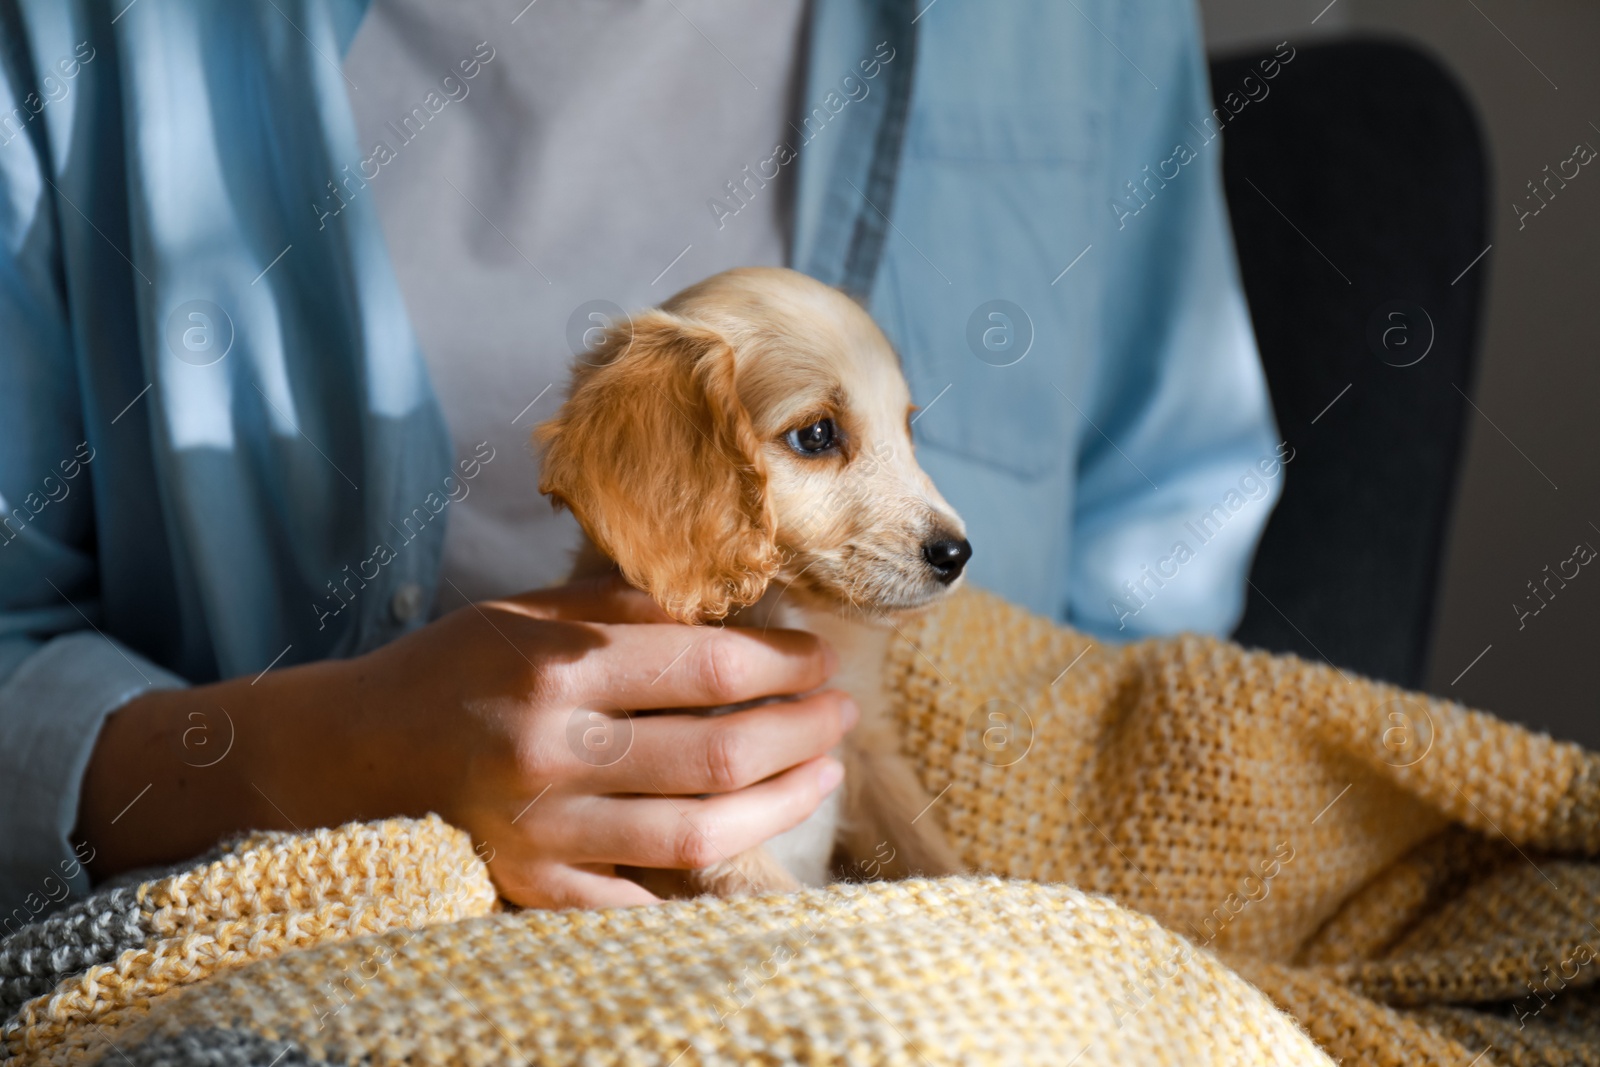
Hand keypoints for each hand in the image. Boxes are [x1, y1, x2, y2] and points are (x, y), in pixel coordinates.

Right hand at [76, 575, 852, 908]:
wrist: (340, 755)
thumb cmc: (443, 672)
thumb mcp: (524, 612)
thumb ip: (623, 609)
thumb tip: (733, 611)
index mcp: (556, 665)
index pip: (708, 667)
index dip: (784, 666)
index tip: (821, 659)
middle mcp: (551, 749)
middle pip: (718, 752)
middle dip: (801, 732)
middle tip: (842, 714)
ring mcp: (541, 830)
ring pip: (697, 832)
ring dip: (780, 803)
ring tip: (823, 774)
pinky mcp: (529, 888)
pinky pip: (639, 903)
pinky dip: (702, 886)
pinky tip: (752, 852)